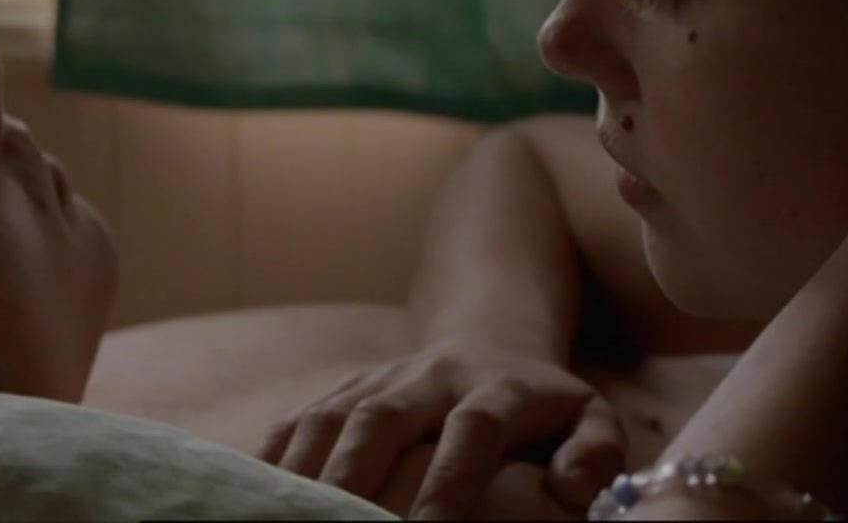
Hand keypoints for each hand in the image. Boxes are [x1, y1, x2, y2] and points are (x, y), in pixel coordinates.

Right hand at [256, 340, 626, 518]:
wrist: (485, 341)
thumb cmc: (539, 405)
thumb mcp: (588, 419)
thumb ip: (593, 454)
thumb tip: (568, 493)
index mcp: (495, 389)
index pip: (473, 428)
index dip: (452, 477)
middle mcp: (429, 379)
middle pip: (384, 414)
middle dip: (357, 469)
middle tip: (338, 521)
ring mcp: (378, 380)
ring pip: (332, 414)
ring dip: (308, 464)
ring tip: (289, 513)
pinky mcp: (342, 390)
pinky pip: (299, 418)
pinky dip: (274, 455)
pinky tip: (254, 491)